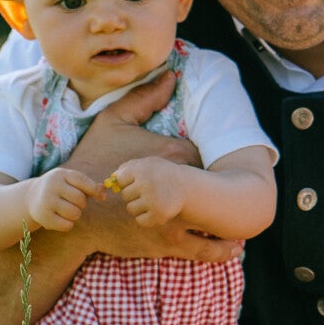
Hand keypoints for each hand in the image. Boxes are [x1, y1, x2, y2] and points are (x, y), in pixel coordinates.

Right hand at [26, 167, 99, 231]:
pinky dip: (68, 224)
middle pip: (80, 199)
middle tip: (74, 203)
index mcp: (61, 174)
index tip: (103, 197)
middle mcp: (52, 185)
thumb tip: (104, 191)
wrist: (32, 197)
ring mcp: (46, 201)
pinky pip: (66, 225)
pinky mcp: (43, 216)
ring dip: (76, 214)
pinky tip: (61, 219)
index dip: (95, 190)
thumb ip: (88, 185)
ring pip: (74, 213)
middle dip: (82, 204)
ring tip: (68, 210)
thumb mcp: (71, 181)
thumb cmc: (60, 189)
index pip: (82, 181)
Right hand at [60, 72, 232, 258]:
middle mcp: (178, 190)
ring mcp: (174, 219)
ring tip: (248, 222)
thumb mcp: (114, 121)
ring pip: (217, 222)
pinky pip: (202, 248)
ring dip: (232, 223)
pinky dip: (220, 248)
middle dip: (228, 190)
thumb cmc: (93, 160)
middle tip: (242, 190)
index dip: (213, 161)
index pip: (208, 157)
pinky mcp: (166, 243)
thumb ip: (144, 98)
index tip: (218, 163)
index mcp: (171, 157)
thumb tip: (170, 75)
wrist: (76, 206)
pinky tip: (234, 248)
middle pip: (218, 188)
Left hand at [112, 157, 185, 226]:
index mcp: (141, 170)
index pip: (119, 180)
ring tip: (153, 200)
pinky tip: (156, 210)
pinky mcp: (158, 215)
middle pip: (125, 195)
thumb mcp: (147, 164)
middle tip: (149, 191)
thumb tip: (110, 180)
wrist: (187, 188)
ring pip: (131, 208)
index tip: (140, 181)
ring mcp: (152, 201)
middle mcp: (145, 185)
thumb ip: (127, 168)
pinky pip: (140, 220)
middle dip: (134, 195)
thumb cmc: (162, 174)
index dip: (128, 182)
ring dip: (139, 206)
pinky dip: (146, 218)